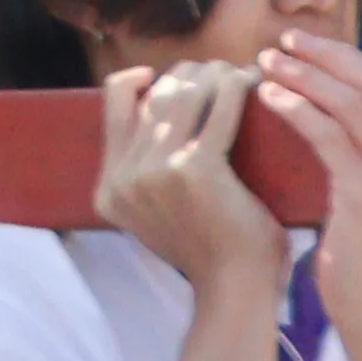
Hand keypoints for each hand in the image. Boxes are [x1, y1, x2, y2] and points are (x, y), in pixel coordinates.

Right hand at [93, 62, 285, 309]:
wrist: (237, 290)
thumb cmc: (214, 251)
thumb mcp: (162, 214)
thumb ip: (150, 175)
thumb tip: (164, 117)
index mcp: (110, 188)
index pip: (116, 104)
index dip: (141, 79)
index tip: (171, 76)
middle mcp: (124, 177)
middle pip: (152, 95)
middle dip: (188, 74)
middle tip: (220, 70)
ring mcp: (154, 173)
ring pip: (183, 95)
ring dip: (213, 75)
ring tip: (239, 73)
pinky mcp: (194, 170)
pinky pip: (217, 111)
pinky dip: (235, 90)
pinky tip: (251, 85)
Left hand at [261, 30, 361, 326]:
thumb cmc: (360, 248)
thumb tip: (328, 102)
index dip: (341, 56)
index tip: (301, 44)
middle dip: (321, 55)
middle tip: (277, 44)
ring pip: (346, 101)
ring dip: (301, 76)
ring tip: (262, 64)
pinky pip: (326, 134)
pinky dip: (294, 108)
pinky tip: (266, 98)